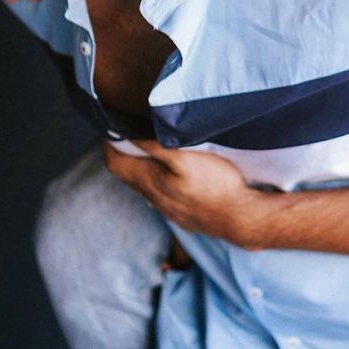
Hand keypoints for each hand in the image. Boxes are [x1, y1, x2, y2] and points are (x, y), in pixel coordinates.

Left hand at [103, 139, 263, 245]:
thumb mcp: (185, 158)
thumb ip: (156, 147)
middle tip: (127, 136)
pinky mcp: (182, 215)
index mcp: (150, 182)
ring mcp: (168, 209)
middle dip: (123, 155)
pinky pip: (160, 197)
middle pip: (127, 176)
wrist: (239, 218)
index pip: (115, 164)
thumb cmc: (215, 184)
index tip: (110, 130)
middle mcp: (154, 198)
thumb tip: (131, 137)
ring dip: (140, 169)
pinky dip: (156, 182)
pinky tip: (171, 176)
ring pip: (144, 187)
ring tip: (148, 151)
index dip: (109, 146)